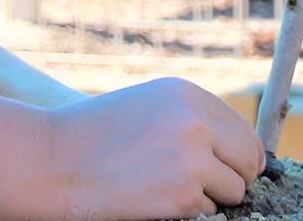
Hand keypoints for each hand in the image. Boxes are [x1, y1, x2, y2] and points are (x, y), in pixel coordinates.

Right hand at [41, 77, 264, 219]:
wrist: (53, 161)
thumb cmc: (94, 136)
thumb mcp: (147, 107)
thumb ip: (192, 118)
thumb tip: (247, 153)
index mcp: (186, 93)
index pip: (243, 131)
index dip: (236, 155)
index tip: (223, 168)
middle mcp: (195, 120)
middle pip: (249, 160)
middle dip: (231, 176)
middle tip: (199, 184)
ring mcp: (192, 158)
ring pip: (235, 190)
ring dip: (209, 196)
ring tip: (164, 186)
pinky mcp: (184, 195)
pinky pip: (210, 212)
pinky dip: (188, 212)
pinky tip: (153, 198)